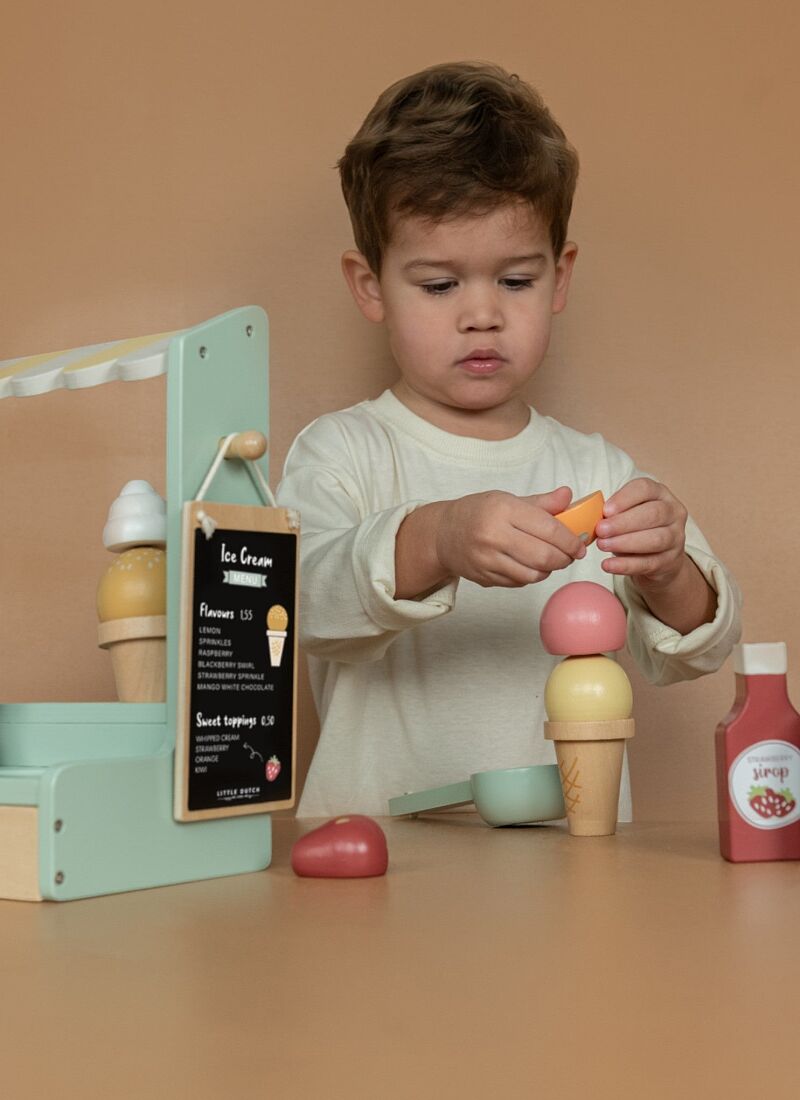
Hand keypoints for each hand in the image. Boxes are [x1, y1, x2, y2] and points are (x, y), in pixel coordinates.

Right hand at [435, 486, 586, 587]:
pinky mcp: (485, 578)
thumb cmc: (478, 513)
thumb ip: (541, 502)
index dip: (571, 540)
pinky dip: (532, 576)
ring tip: (552, 560)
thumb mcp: (507, 499)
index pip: (548, 529)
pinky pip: (520, 582)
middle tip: (571, 555)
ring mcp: (487, 560)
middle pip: (544, 556)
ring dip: (550, 570)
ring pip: (534, 574)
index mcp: (502, 510)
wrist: (442, 535)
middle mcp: (493, 535)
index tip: (580, 544)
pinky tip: (532, 565)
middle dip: (565, 558)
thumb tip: (569, 496)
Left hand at [595, 477, 687, 586]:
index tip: (605, 510)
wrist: (659, 558)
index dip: (624, 498)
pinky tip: (608, 564)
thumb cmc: (637, 529)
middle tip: (600, 530)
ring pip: (655, 539)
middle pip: (653, 514)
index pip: (646, 488)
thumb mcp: (627, 514)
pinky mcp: (671, 561)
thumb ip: (613, 512)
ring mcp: (676, 538)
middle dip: (623, 522)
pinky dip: (626, 565)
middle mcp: (673, 513)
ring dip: (625, 542)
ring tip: (602, 545)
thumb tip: (590, 516)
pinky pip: (648, 563)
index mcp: (660, 494)